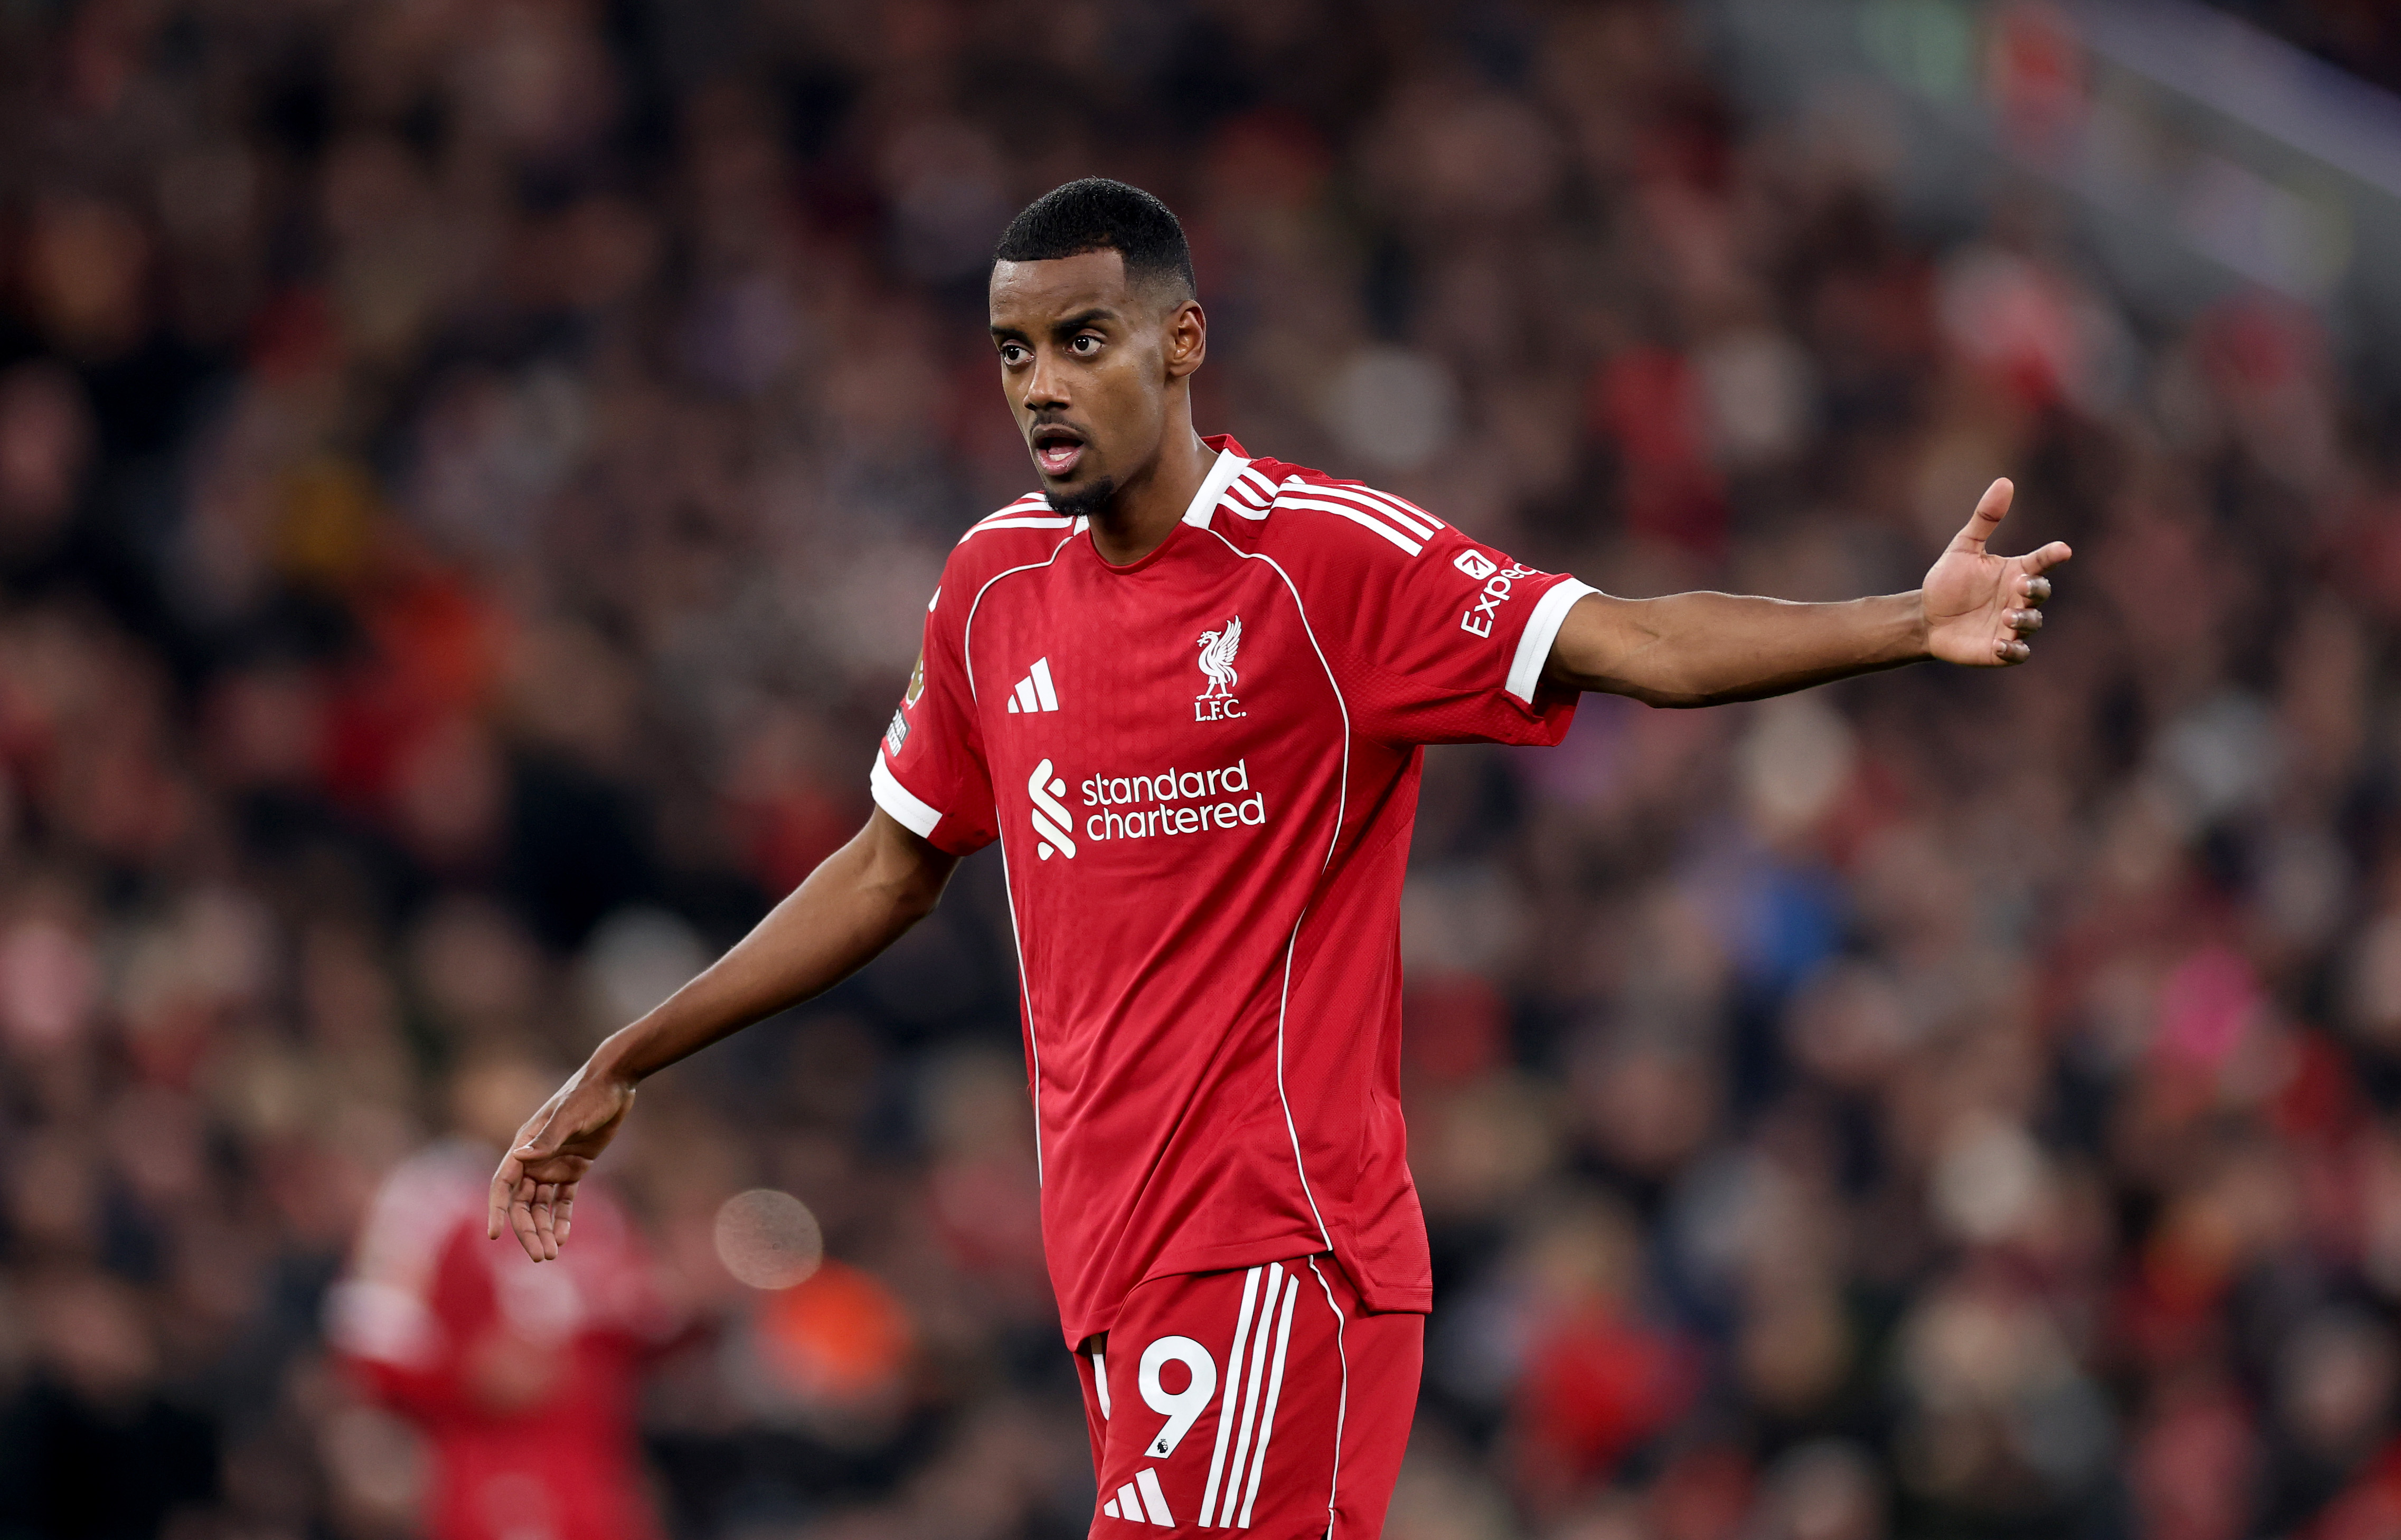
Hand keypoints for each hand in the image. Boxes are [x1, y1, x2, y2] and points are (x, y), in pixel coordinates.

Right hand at [486, 1060, 636, 1262]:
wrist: (615, 1082)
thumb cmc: (589, 1095)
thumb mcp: (570, 1115)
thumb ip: (547, 1138)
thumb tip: (520, 1156)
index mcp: (525, 1145)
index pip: (502, 1184)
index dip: (497, 1210)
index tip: (495, 1235)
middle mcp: (535, 1158)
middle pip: (522, 1203)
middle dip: (528, 1230)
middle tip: (540, 1257)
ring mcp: (554, 1164)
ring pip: (541, 1205)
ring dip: (544, 1229)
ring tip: (551, 1255)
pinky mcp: (576, 1167)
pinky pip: (564, 1199)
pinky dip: (562, 1218)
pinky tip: (564, 1237)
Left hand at [1920, 478, 2072, 665]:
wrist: (1925, 617)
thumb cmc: (1948, 582)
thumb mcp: (1963, 548)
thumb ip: (1985, 519)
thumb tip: (2005, 482)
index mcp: (2015, 572)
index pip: (2041, 562)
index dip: (2052, 556)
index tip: (2062, 550)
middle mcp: (2018, 598)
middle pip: (2041, 593)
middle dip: (2036, 589)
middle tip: (2021, 585)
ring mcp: (2012, 625)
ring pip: (2032, 623)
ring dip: (2025, 620)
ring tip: (2008, 615)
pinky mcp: (2000, 650)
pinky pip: (2018, 654)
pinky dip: (2013, 651)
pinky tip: (2000, 645)